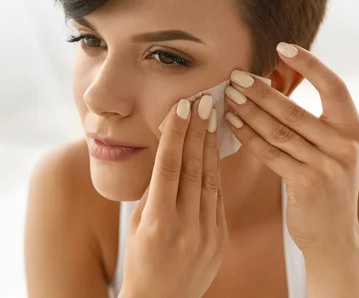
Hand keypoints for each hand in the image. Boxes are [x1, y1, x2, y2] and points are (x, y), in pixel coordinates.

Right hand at [120, 96, 226, 297]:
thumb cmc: (140, 259)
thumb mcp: (137, 224)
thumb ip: (154, 190)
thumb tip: (168, 151)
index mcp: (157, 222)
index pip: (168, 167)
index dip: (176, 134)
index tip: (182, 107)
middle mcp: (185, 226)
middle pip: (193, 167)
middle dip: (198, 130)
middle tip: (204, 100)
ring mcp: (207, 233)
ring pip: (211, 178)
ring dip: (211, 145)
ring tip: (213, 116)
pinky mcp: (221, 238)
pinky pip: (218, 196)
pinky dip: (215, 170)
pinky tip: (215, 148)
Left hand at [225, 43, 358, 256]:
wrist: (335, 237)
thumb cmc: (328, 185)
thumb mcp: (334, 151)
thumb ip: (317, 123)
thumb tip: (274, 86)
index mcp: (354, 130)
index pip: (335, 86)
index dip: (310, 64)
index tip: (282, 46)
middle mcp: (346, 145)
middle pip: (295, 110)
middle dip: (261, 90)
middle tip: (236, 75)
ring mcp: (329, 166)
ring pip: (279, 131)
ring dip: (249, 110)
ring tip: (228, 95)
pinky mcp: (308, 184)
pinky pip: (270, 154)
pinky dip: (248, 136)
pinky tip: (232, 123)